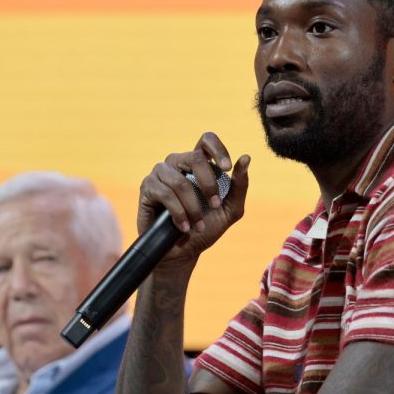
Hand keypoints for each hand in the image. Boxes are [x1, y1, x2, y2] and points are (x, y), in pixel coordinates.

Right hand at [137, 132, 250, 268]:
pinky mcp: (147, 188)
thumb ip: (239, 185)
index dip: (218, 150)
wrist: (182, 253)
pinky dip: (178, 213)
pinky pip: (165, 194)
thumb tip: (245, 157)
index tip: (227, 168)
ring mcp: (160, 174)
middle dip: (209, 184)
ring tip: (198, 225)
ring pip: (180, 181)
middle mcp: (178, 163)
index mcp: (198, 164)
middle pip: (195, 158)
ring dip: (193, 207)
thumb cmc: (206, 228)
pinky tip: (183, 227)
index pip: (206, 140)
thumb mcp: (230, 209)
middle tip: (215, 206)